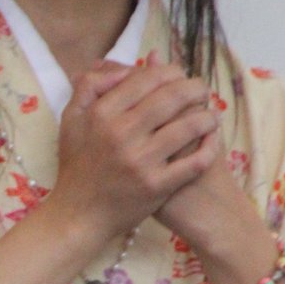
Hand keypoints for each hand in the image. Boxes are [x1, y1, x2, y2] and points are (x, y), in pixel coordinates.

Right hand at [49, 59, 219, 247]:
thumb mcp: (71, 119)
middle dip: (195, 88)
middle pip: (171, 98)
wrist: (79, 214)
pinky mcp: (157, 186)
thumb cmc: (76, 165)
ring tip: (212, 113)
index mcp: (102, 114)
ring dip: (207, 116)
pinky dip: (209, 148)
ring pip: (188, 127)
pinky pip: (194, 162)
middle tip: (202, 89)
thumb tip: (124, 69)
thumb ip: (90, 87)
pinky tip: (213, 140)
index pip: (146, 80)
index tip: (179, 75)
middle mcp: (122, 134)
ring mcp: (141, 161)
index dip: (169, 72)